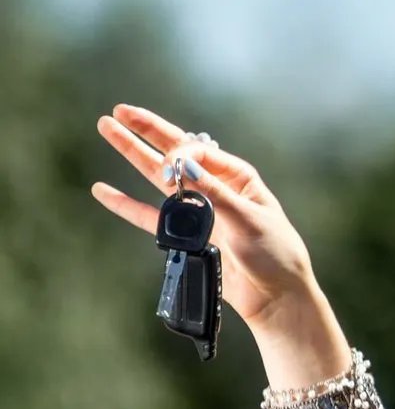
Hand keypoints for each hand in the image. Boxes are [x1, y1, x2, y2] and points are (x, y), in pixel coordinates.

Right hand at [89, 104, 317, 331]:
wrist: (276, 297)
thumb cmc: (276, 255)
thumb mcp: (250, 220)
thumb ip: (215, 193)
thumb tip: (183, 163)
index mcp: (238, 178)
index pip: (199, 152)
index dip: (179, 155)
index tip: (169, 172)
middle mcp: (216, 188)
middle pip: (175, 153)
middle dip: (148, 132)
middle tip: (119, 111)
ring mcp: (199, 210)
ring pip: (158, 178)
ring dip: (134, 154)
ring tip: (107, 129)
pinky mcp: (186, 235)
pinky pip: (150, 216)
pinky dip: (125, 204)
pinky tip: (103, 191)